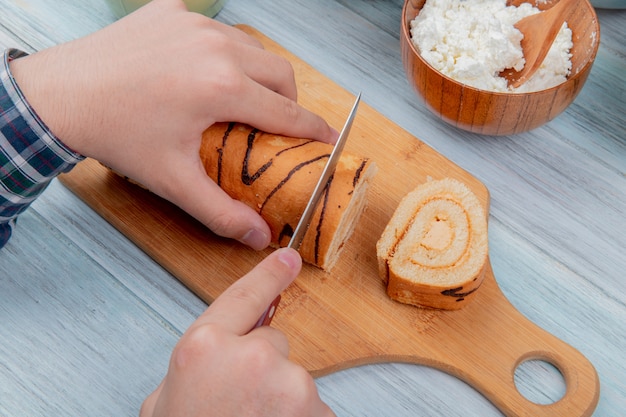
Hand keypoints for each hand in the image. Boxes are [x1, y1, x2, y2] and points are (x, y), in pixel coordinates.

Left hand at [9, 0, 336, 249]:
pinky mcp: (172, 11)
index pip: (288, 112)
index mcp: (223, 86)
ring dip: (259, 74)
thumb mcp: (173, 180)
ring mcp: (193, 23)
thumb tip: (259, 236)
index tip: (328, 139)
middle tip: (278, 124)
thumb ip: (222, 211)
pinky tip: (203, 72)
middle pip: (280, 72)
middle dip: (289, 100)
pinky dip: (222, 52)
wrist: (60, 96)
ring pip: (251, 47)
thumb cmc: (115, 134)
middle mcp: (216, 47)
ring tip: (244, 99)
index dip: (314, 130)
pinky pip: (216, 30)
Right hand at [139, 248, 334, 416]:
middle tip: (238, 403)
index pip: (242, 297)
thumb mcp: (166, 401)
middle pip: (272, 342)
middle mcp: (251, 356)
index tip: (289, 258)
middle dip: (261, 366)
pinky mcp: (317, 410)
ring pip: (292, 377)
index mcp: (203, 348)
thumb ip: (190, 366)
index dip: (268, 276)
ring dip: (280, 399)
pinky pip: (311, 406)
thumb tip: (212, 354)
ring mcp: (289, 383)